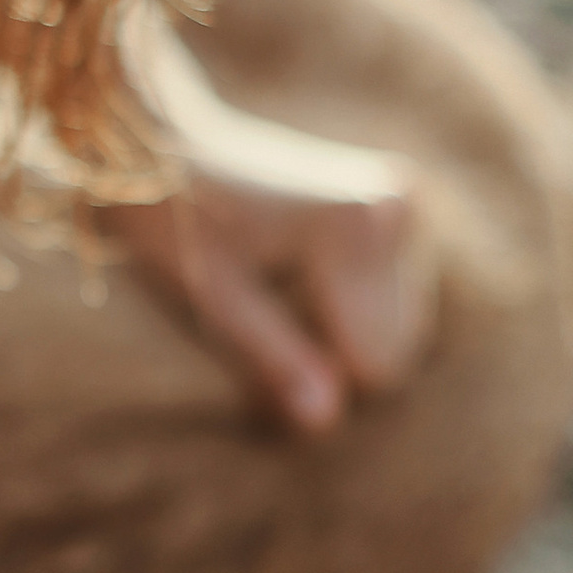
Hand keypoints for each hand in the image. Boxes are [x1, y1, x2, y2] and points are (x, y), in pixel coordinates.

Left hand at [101, 78, 434, 435]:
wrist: (168, 150)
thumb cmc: (177, 228)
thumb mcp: (213, 301)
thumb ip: (272, 359)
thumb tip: (325, 422)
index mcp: (354, 230)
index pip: (375, 367)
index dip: (317, 375)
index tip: (256, 342)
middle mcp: (395, 208)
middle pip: (394, 353)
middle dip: (333, 355)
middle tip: (259, 313)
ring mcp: (404, 203)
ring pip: (398, 332)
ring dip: (340, 331)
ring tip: (274, 283)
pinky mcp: (401, 207)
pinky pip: (393, 302)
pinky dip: (349, 306)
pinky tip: (298, 270)